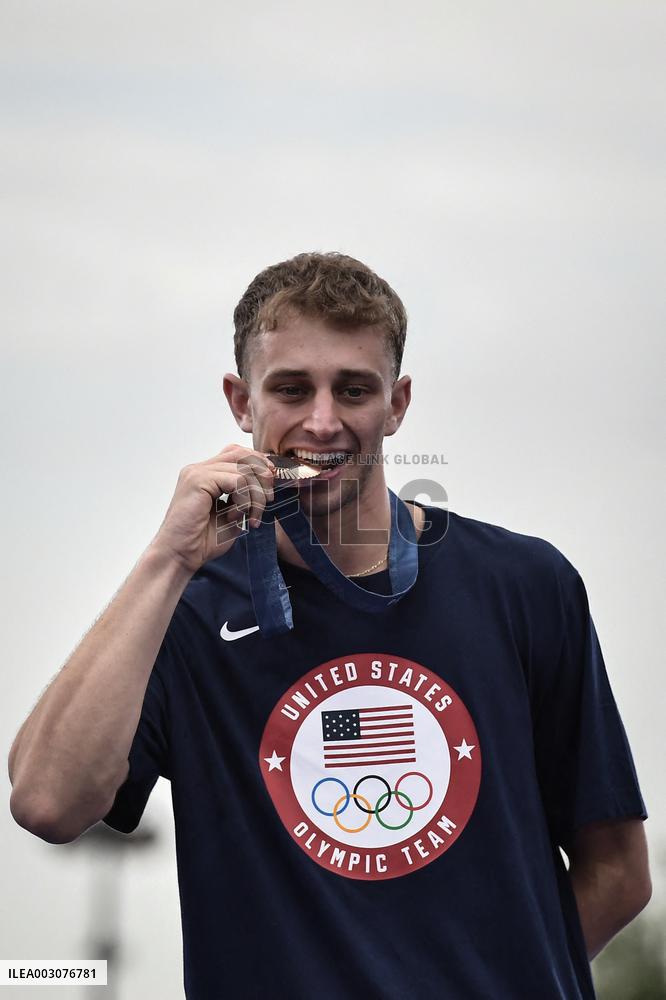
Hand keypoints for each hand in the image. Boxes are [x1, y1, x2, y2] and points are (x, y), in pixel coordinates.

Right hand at [150, 445, 275, 573]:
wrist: (180, 555)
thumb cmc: (202, 540)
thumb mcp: (232, 513)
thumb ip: (245, 496)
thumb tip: (268, 480)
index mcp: (205, 474)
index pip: (238, 454)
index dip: (259, 465)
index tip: (269, 487)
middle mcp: (200, 469)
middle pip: (243, 454)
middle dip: (263, 477)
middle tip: (267, 501)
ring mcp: (197, 472)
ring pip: (244, 469)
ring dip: (256, 495)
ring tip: (250, 516)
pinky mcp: (198, 480)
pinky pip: (237, 481)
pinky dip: (244, 500)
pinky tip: (236, 516)